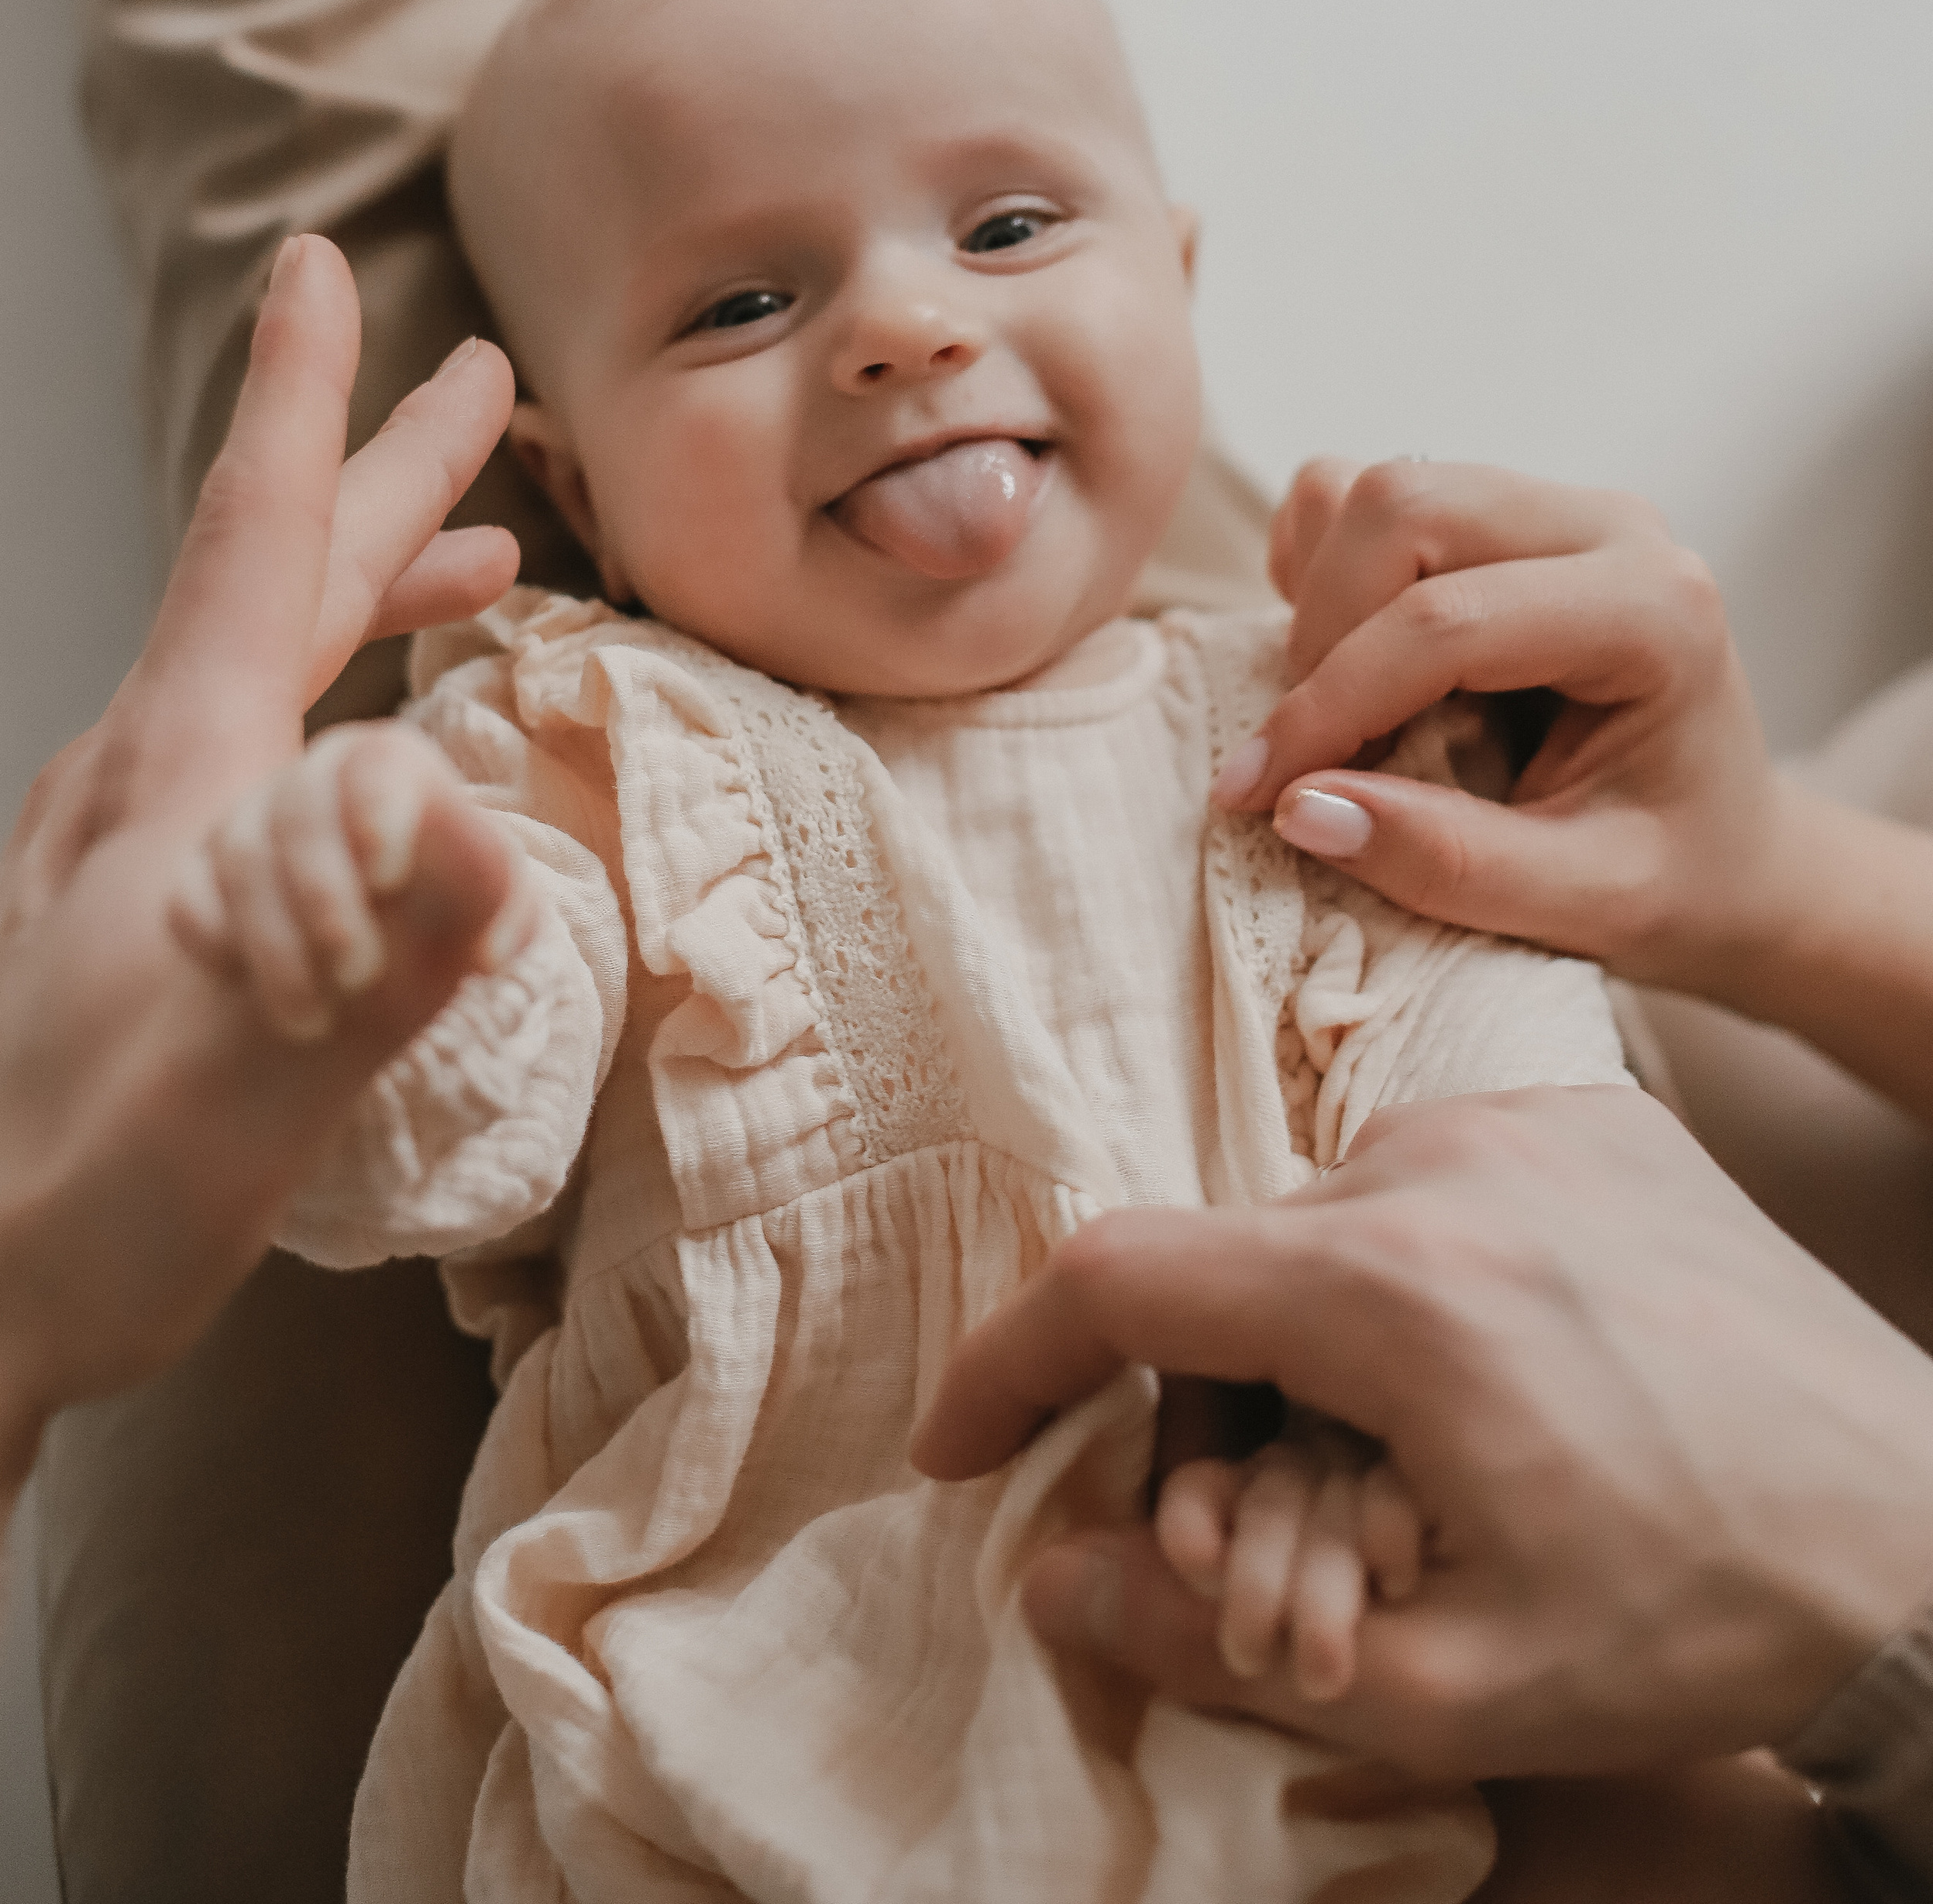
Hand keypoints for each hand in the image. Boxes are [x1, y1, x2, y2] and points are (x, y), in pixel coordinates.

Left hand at [0, 237, 520, 1545]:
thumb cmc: (81, 1203)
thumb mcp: (251, 1097)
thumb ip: (376, 969)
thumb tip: (498, 840)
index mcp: (171, 776)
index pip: (256, 544)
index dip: (304, 401)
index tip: (320, 267)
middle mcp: (137, 774)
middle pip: (277, 577)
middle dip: (384, 467)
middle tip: (476, 381)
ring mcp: (119, 836)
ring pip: (264, 656)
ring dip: (371, 585)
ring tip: (478, 562)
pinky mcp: (122, 900)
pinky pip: (248, 741)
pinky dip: (327, 690)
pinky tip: (353, 748)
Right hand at [170, 722, 538, 1041]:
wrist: (368, 968)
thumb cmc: (444, 917)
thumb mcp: (488, 909)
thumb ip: (505, 907)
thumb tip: (488, 953)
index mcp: (393, 765)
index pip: (377, 762)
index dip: (376, 812)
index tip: (389, 877)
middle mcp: (317, 777)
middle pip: (301, 810)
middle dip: (325, 898)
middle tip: (359, 977)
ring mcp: (250, 819)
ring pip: (241, 860)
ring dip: (276, 947)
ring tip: (314, 1022)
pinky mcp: (199, 871)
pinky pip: (189, 899)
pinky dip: (217, 946)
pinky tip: (248, 986)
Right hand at [912, 1088, 1932, 1775]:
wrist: (1924, 1534)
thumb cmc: (1697, 1617)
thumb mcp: (1444, 1683)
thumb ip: (1212, 1639)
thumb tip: (1053, 1580)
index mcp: (1389, 1286)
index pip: (1117, 1277)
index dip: (1006, 1365)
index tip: (957, 1450)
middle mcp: (1441, 1157)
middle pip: (1226, 1271)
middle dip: (1201, 1419)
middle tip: (1261, 1559)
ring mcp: (1524, 1116)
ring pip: (1322, 1226)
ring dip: (1309, 1349)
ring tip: (1406, 1483)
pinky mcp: (1592, 1110)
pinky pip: (1427, 1184)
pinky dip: (1403, 1282)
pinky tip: (1489, 1390)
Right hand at [1210, 459, 1785, 999]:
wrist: (1730, 852)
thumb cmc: (1676, 880)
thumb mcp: (1585, 906)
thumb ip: (1449, 864)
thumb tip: (1300, 806)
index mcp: (1655, 609)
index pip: (1448, 621)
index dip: (1332, 706)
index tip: (1255, 796)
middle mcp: (1608, 526)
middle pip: (1403, 505)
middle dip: (1322, 636)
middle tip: (1310, 755)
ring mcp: (1551, 506)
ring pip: (1373, 491)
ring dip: (1319, 602)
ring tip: (1341, 716)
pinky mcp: (1498, 512)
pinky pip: (1363, 493)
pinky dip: (1322, 568)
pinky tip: (1351, 662)